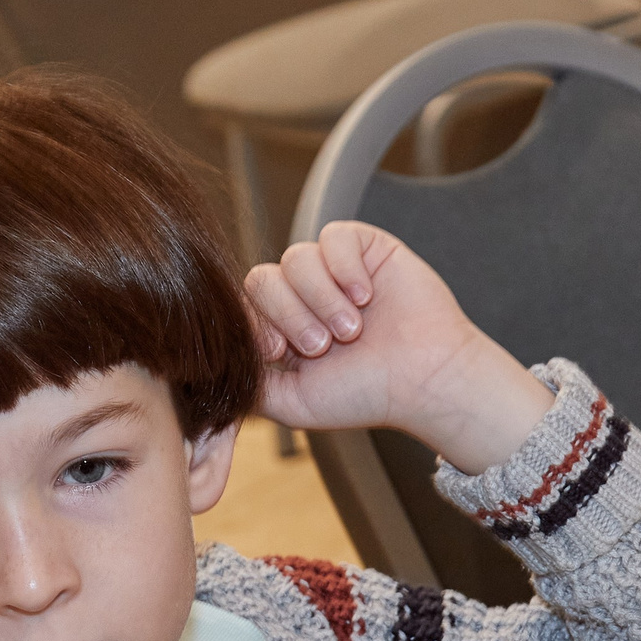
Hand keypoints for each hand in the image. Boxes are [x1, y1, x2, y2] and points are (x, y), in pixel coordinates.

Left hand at [245, 221, 553, 473]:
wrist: (425, 380)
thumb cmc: (365, 394)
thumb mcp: (293, 403)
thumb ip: (252, 385)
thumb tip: (216, 367)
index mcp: (283, 328)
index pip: (244, 306)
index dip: (257, 324)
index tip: (283, 351)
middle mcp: (303, 296)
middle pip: (262, 278)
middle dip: (289, 314)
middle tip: (323, 345)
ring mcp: (332, 270)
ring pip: (295, 259)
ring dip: (321, 298)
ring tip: (352, 329)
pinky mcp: (363, 247)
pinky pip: (332, 237)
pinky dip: (344, 268)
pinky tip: (365, 296)